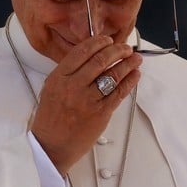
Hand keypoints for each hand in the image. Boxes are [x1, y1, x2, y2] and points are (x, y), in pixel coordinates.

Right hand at [31, 36, 141, 173]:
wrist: (51, 147)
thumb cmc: (50, 120)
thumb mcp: (51, 89)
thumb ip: (68, 73)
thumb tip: (91, 58)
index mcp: (59, 78)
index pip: (82, 51)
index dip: (98, 42)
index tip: (107, 40)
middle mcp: (73, 86)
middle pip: (100, 60)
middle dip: (117, 50)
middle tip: (125, 48)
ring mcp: (88, 100)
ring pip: (113, 75)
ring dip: (128, 64)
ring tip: (135, 59)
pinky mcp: (100, 113)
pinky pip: (119, 93)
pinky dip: (130, 81)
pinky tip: (135, 75)